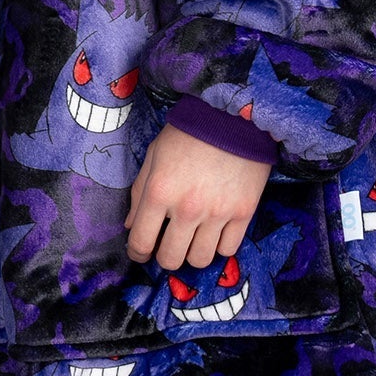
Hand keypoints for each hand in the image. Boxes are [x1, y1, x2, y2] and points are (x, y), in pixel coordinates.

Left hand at [123, 122, 271, 269]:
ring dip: (193, 252)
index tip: (141, 252)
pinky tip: (215, 229)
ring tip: (193, 236)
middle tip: (169, 243)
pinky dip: (219, 245)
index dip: (137, 253)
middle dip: (165, 256)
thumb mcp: (154, 154)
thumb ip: (139, 191)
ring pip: (200, 260)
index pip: (141, 242)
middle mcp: (187, 208)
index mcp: (159, 191)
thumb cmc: (188, 132)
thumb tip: (131, 225)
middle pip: (171, 259)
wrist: (232, 115)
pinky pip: (228, 250)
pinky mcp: (244, 213)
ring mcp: (217, 213)